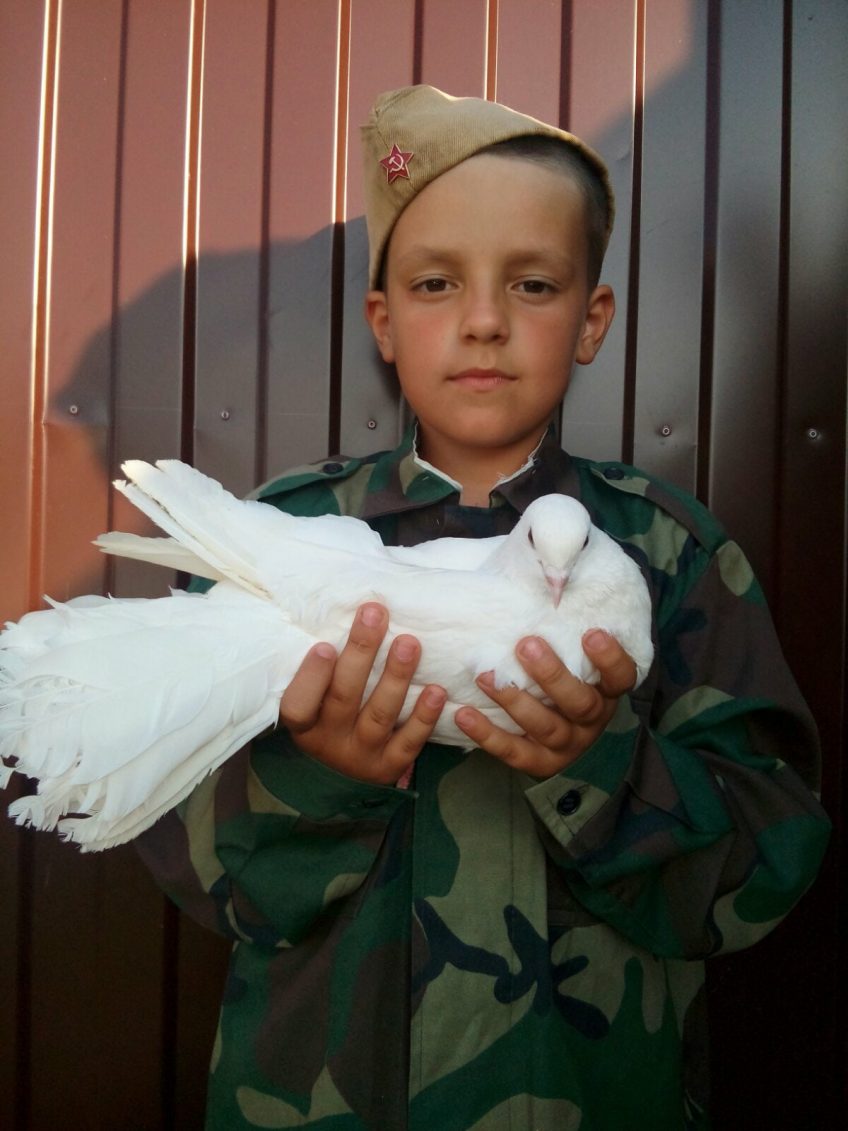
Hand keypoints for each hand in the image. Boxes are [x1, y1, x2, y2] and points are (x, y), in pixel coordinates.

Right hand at [277, 602, 445, 785]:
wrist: (343, 768)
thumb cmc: (327, 714)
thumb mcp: (313, 698)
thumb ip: (321, 667)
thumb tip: (338, 611)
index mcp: (303, 724)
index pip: (298, 705)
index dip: (311, 678)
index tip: (325, 646)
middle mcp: (329, 743)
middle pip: (344, 697)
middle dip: (361, 653)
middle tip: (375, 615)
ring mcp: (360, 756)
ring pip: (379, 715)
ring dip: (396, 677)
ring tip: (409, 643)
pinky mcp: (390, 766)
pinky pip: (409, 741)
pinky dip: (424, 716)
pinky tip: (436, 691)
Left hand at [453, 630, 635, 778]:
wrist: (548, 723)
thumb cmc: (555, 667)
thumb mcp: (568, 645)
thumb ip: (563, 616)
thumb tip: (550, 562)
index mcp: (606, 690)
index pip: (621, 677)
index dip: (610, 659)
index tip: (591, 634)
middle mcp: (591, 719)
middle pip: (580, 702)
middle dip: (552, 674)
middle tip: (526, 644)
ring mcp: (566, 744)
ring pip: (546, 727)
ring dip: (515, 701)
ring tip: (485, 675)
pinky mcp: (538, 762)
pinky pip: (513, 752)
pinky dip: (488, 735)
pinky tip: (463, 715)